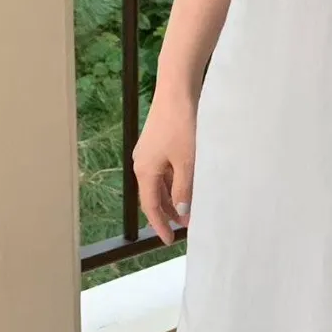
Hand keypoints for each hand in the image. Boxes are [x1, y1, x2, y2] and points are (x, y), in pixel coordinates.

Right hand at [133, 85, 197, 246]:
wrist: (177, 91)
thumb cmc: (182, 126)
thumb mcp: (187, 162)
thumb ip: (184, 189)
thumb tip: (181, 210)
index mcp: (145, 171)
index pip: (151, 206)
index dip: (160, 225)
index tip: (170, 240)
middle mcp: (142, 163)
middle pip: (154, 196)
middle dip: (168, 213)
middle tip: (184, 228)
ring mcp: (149, 153)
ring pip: (160, 184)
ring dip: (172, 198)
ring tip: (189, 210)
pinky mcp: (158, 143)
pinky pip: (164, 171)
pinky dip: (174, 182)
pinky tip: (188, 186)